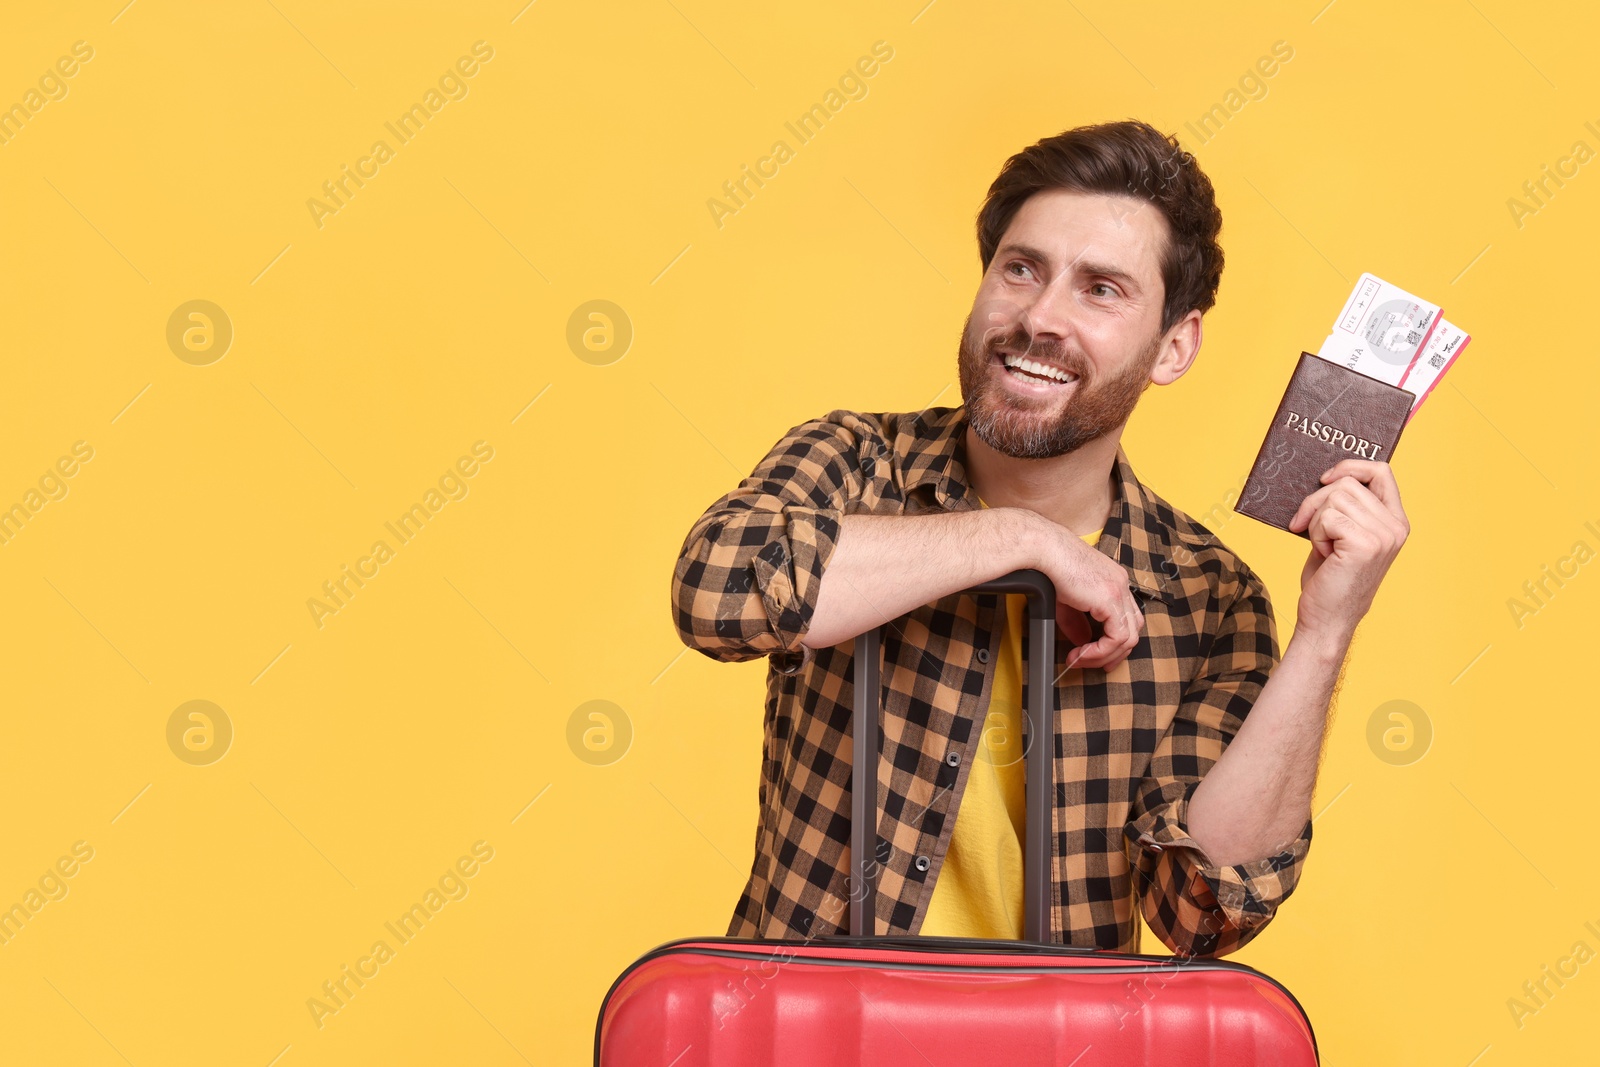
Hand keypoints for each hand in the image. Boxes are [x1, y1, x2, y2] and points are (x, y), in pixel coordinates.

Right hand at [1028, 519, 1144, 670]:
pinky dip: (1100, 651)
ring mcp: (1119, 592)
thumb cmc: (1050, 567)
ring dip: (1105, 655)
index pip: (1128, 616)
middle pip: (1133, 628)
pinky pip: (1116, 638)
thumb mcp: (1066, 601)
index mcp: (1114, 580)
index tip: (1100, 653)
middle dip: (1116, 653)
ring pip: (1128, 638)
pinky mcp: (1111, 600)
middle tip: (1098, 665)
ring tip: (1081, 660)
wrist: (1045, 551)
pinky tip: (1082, 653)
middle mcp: (1121, 585)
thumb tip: (1082, 641)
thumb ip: (1077, 622)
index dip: (1117, 640)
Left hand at [1286, 459, 1409, 643]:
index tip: (1324, 479)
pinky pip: (1327, 517)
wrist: (1326, 618)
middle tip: (1306, 527)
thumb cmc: (1330, 578)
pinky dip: (1315, 534)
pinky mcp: (1365, 544)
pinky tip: (1324, 555)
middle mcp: (1395, 527)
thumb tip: (1326, 476)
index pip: (1382, 471)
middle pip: (1347, 482)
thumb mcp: (1342, 535)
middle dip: (1317, 502)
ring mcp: (1383, 535)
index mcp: (1395, 521)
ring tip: (1324, 548)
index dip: (1350, 466)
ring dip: (1316, 521)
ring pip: (1334, 498)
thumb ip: (1346, 507)